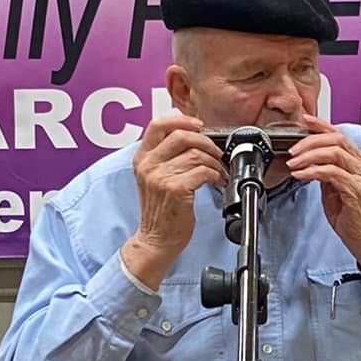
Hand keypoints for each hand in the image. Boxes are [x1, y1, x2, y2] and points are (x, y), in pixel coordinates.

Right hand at [123, 115, 224, 289]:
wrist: (157, 240)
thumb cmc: (160, 211)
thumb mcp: (153, 178)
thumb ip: (165, 157)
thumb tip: (191, 136)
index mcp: (142, 159)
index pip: (157, 125)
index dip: (181, 120)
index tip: (198, 125)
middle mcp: (148, 165)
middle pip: (181, 136)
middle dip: (205, 142)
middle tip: (216, 152)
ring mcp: (160, 177)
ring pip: (196, 155)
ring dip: (214, 162)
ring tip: (218, 172)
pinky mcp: (176, 189)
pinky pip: (203, 171)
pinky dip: (215, 175)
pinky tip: (216, 182)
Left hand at [288, 117, 360, 273]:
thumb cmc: (353, 216)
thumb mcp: (335, 188)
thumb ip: (326, 172)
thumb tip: (309, 159)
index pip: (340, 135)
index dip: (321, 125)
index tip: (305, 120)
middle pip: (337, 139)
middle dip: (310, 141)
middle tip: (293, 150)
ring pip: (334, 153)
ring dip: (309, 155)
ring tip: (294, 163)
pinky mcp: (356, 190)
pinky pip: (331, 173)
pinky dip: (312, 171)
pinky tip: (301, 175)